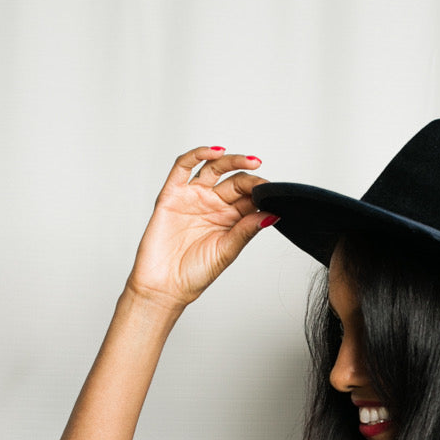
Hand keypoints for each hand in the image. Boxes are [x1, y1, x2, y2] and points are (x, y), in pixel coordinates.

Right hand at [127, 146, 275, 308]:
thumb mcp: (227, 251)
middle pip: (235, 181)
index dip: (262, 192)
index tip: (274, 194)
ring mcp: (193, 197)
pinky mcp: (172, 194)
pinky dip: (197, 155)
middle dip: (250, 178)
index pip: (249, 197)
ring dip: (232, 161)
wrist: (164, 286)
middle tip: (262, 181)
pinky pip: (183, 167)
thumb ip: (246, 231)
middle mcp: (213, 205)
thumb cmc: (195, 274)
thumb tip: (271, 215)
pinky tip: (215, 152)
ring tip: (250, 162)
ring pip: (214, 169)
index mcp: (230, 219)